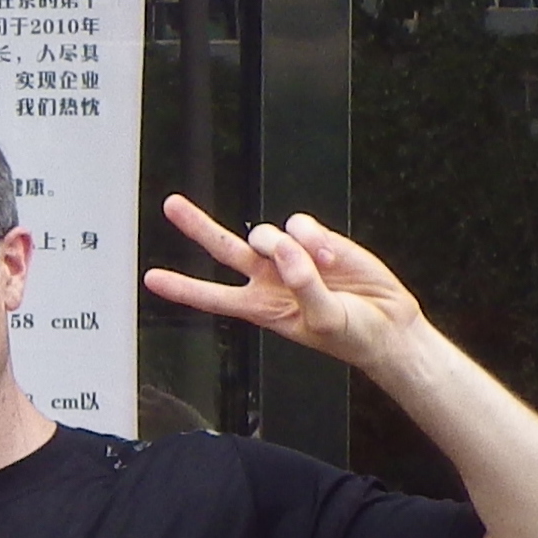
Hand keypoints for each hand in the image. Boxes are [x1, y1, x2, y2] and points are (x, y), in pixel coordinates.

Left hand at [142, 196, 429, 374]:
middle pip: (222, 247)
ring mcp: (290, 256)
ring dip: (287, 246)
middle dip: (196, 225)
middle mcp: (267, 279)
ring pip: (266, 233)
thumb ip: (303, 285)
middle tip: (171, 204)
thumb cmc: (350, 333)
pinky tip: (332, 258)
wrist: (387, 322)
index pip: (211, 296)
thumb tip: (286, 249)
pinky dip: (316, 239)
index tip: (150, 279)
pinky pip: (301, 225)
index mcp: (259, 307)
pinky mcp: (315, 239)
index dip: (181, 287)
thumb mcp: (323, 320)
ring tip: (319, 268)